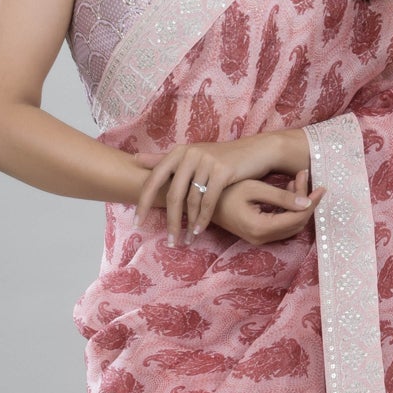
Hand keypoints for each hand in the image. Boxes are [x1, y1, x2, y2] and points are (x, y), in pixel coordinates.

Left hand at [131, 133, 300, 242]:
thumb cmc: (222, 157)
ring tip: (187, 240)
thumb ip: (163, 159)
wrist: (257, 151)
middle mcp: (190, 155)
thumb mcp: (191, 155)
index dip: (143, 202)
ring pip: (192, 201)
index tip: (137, 223)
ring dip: (189, 224)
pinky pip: (208, 201)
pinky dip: (203, 219)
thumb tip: (135, 160)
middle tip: (169, 241)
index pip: (153, 180)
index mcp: (178, 152)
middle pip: (173, 195)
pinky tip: (200, 230)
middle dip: (170, 221)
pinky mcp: (222, 171)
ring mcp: (206, 162)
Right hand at [206, 169, 326, 246]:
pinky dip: (289, 209)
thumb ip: (282, 197)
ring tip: (295, 180)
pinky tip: (287, 190)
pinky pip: (281, 225)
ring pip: (291, 225)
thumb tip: (308, 203)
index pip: (297, 218)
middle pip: (296, 223)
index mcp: (260, 228)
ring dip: (298, 205)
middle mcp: (261, 238)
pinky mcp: (257, 234)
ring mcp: (259, 239)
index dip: (312, 202)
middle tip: (303, 175)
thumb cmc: (224, 191)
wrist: (200, 201)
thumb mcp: (254, 189)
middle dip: (306, 201)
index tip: (321, 186)